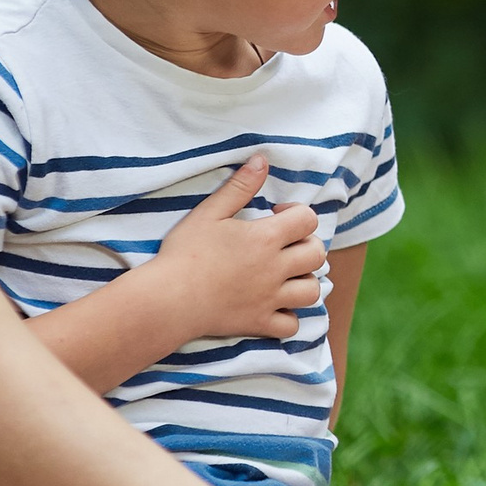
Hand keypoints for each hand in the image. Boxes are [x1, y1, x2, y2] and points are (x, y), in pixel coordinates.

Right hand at [145, 154, 325, 341]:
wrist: (168, 299)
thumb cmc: (184, 253)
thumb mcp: (209, 212)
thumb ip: (239, 186)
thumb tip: (262, 160)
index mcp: (266, 238)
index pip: (308, 219)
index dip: (297, 212)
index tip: (277, 214)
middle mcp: (275, 269)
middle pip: (317, 254)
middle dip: (307, 245)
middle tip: (285, 245)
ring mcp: (270, 299)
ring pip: (312, 291)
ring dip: (304, 281)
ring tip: (286, 275)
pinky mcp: (259, 323)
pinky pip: (291, 325)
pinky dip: (289, 317)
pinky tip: (274, 305)